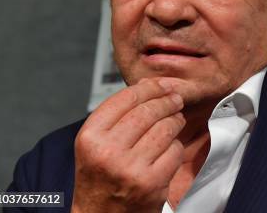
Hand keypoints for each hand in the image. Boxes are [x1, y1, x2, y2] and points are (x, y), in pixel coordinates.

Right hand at [71, 79, 185, 212]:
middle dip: (167, 101)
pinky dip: (176, 146)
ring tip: (175, 120)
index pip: (125, 99)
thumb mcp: (95, 144)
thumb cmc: (99, 179)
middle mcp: (108, 151)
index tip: (162, 84)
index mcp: (90, 137)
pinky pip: (175, 150)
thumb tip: (147, 85)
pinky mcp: (152, 182)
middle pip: (148, 111)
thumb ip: (117, 116)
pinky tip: (170, 147)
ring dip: (175, 121)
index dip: (149, 87)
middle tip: (175, 99)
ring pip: (165, 128)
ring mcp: (131, 168)